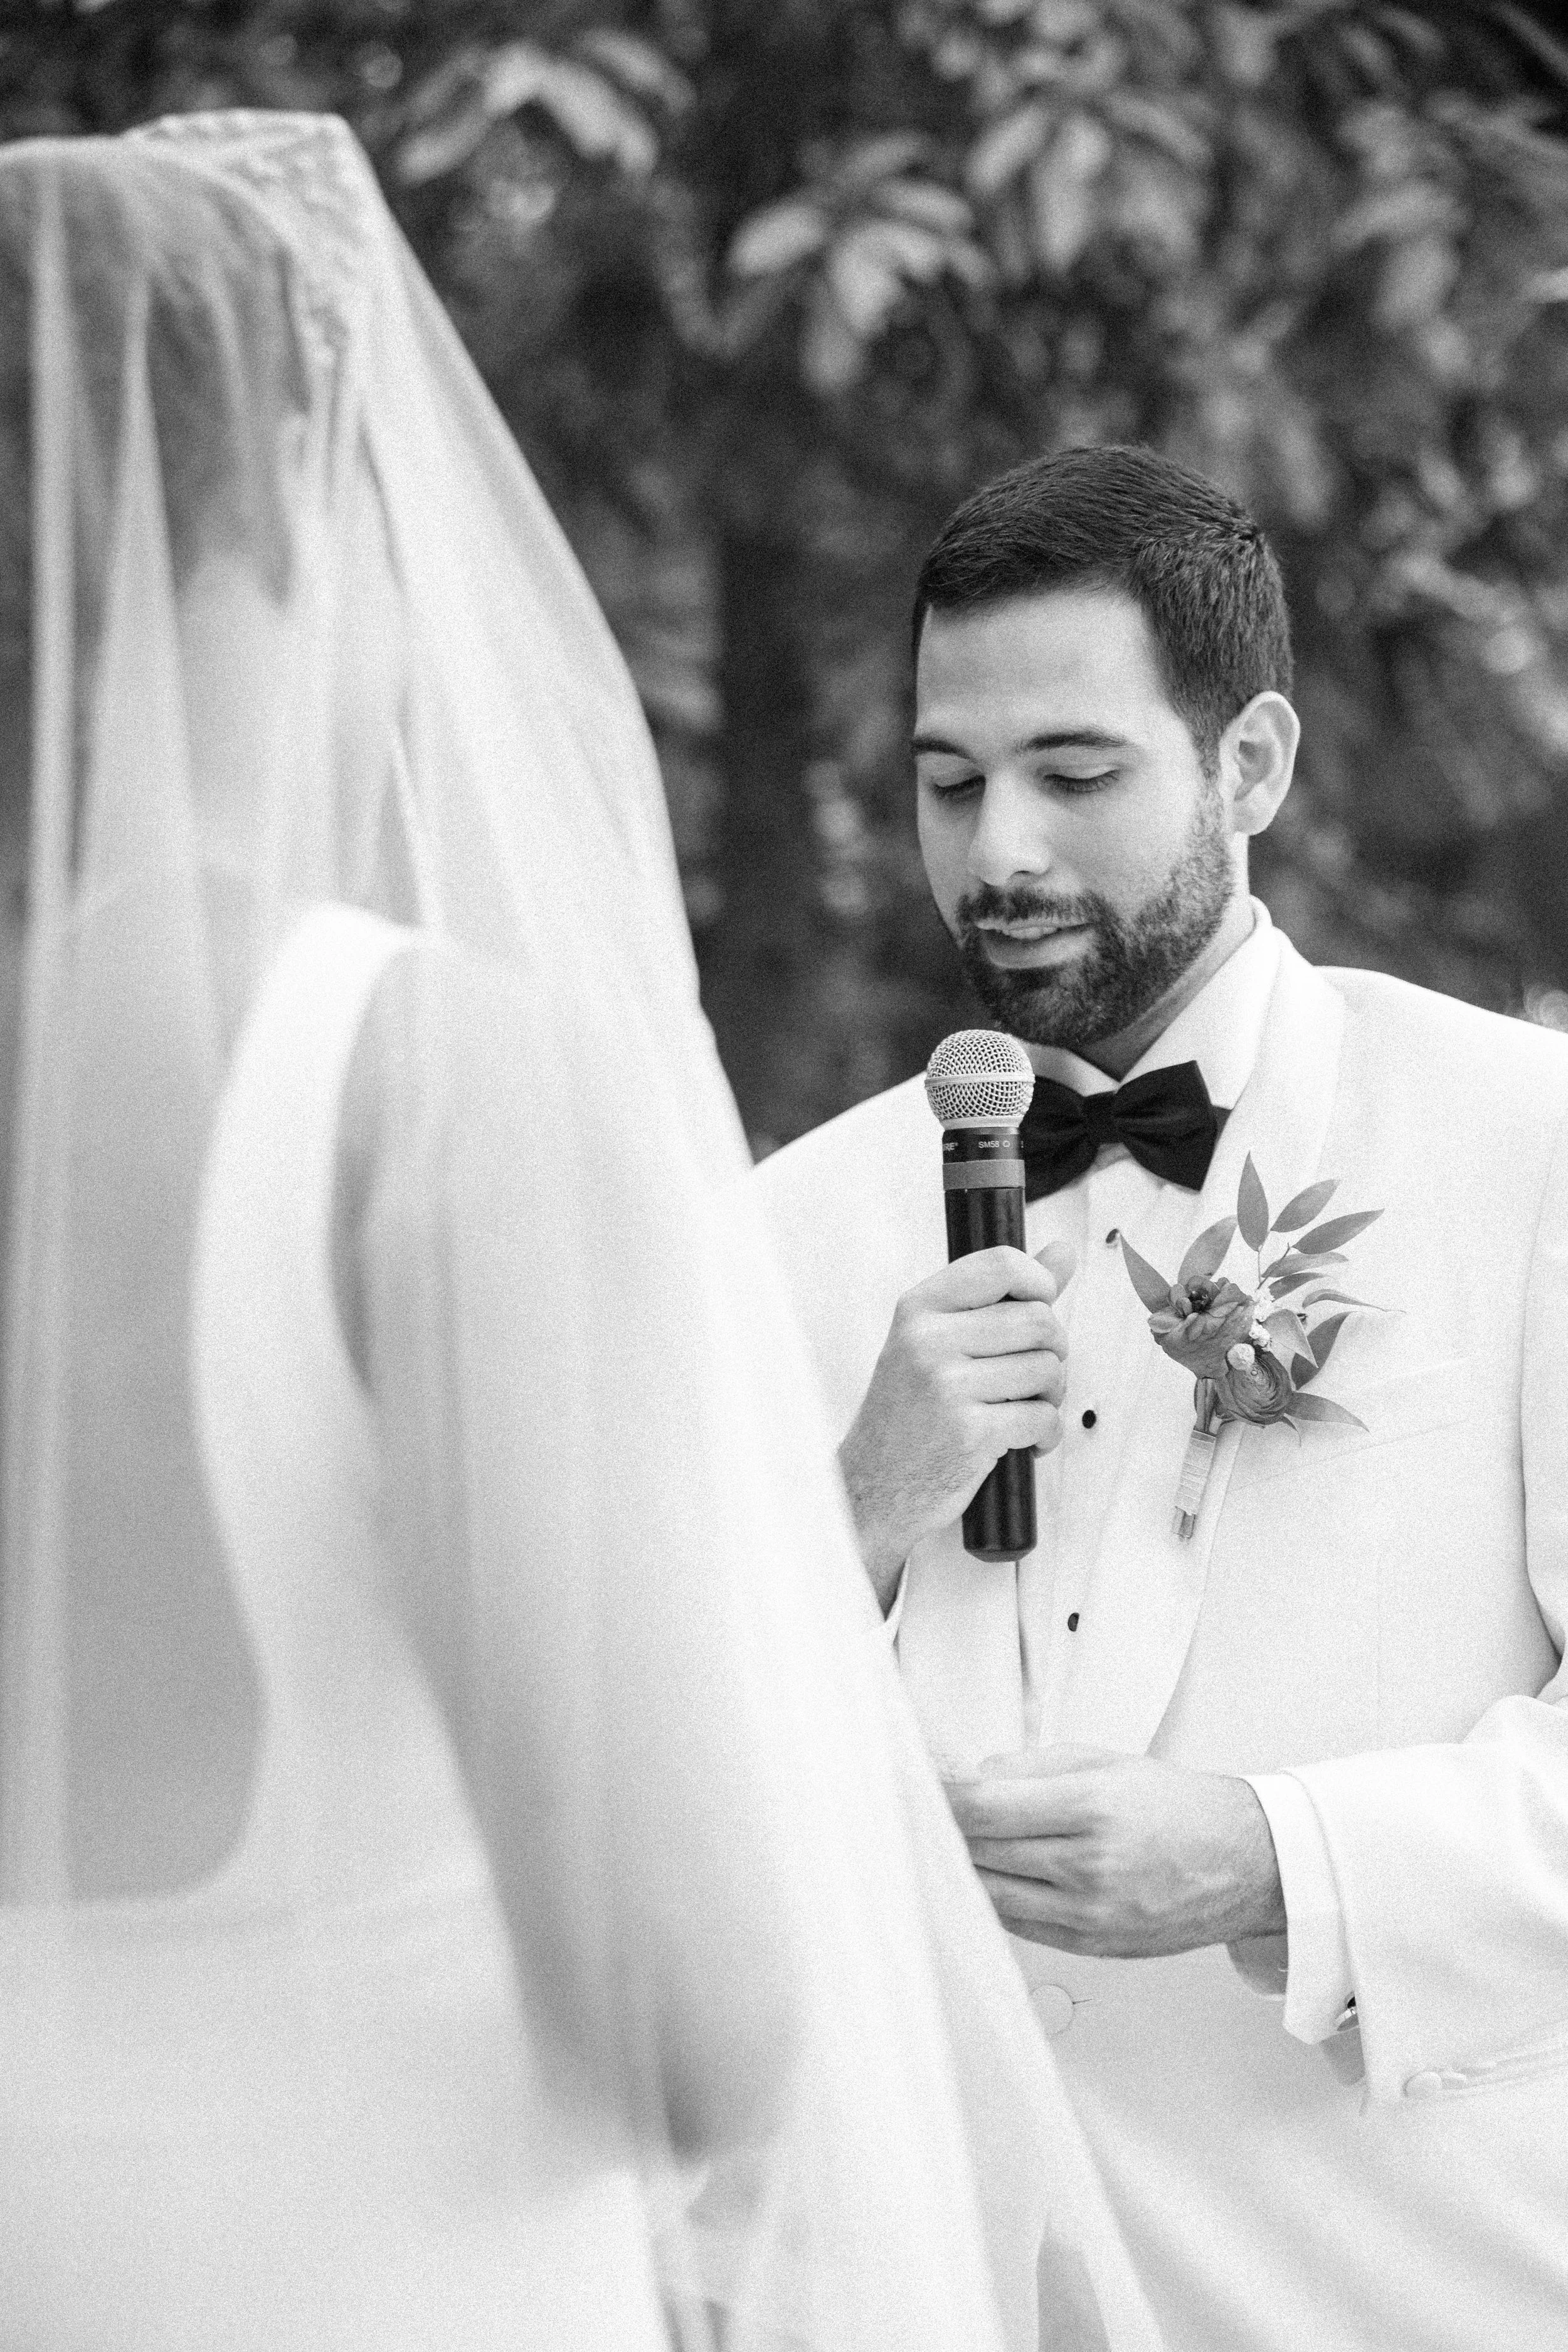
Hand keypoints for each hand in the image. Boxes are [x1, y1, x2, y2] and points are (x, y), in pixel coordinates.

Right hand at [837, 1242, 1074, 1609]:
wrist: (872, 1489)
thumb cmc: (910, 1415)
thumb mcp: (938, 1343)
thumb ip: (1002, 1296)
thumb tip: (1062, 1252)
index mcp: (918, 1310)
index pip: (1000, 1264)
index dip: (1039, 1283)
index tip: (1039, 1306)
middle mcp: (929, 1341)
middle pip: (1038, 1320)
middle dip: (1052, 1351)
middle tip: (1031, 1376)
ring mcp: (948, 1386)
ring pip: (1048, 1369)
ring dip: (1050, 1396)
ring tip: (1020, 1409)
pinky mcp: (971, 1433)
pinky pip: (1044, 1418)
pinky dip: (1045, 1435)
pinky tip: (1022, 1442)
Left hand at [946, 1745, 1285, 1957]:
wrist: (1247, 1864)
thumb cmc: (1181, 1808)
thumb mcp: (1108, 1762)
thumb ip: (1034, 1768)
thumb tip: (973, 1778)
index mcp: (1092, 1808)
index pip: (984, 1806)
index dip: (938, 1796)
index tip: (912, 1783)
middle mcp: (1089, 1865)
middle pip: (979, 1850)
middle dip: (942, 1828)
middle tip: (916, 1809)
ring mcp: (1090, 1912)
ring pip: (990, 1893)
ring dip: (961, 1868)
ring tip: (945, 1843)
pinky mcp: (1092, 1944)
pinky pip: (1018, 1924)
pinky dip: (993, 1898)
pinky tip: (987, 1875)